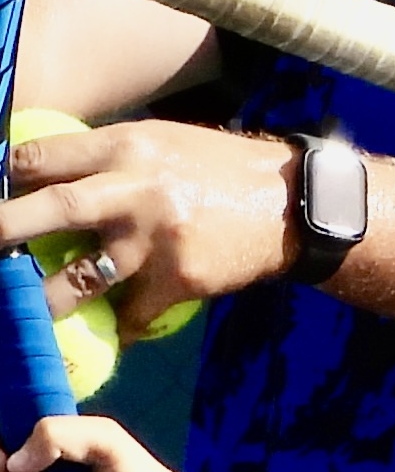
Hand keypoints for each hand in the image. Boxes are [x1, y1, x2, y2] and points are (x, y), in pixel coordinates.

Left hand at [0, 120, 298, 340]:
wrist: (289, 204)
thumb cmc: (218, 168)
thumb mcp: (164, 142)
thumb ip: (110, 157)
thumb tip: (45, 171)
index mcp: (129, 146)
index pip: (45, 157)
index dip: (6, 175)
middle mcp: (136, 190)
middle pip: (50, 209)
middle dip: (0, 230)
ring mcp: (154, 241)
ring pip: (74, 282)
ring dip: (39, 302)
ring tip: (21, 313)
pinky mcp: (175, 282)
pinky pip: (126, 317)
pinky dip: (113, 326)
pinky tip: (109, 329)